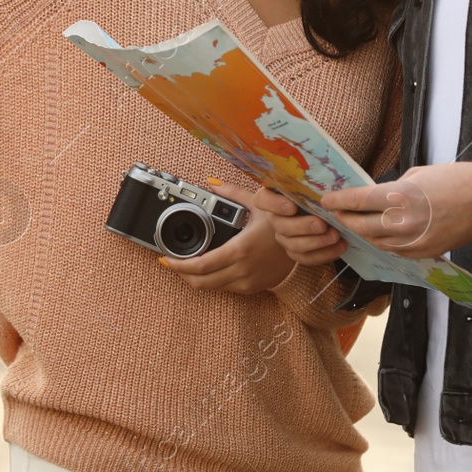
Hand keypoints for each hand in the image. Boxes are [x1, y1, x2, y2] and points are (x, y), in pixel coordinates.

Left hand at [159, 180, 294, 294]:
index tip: (166, 260)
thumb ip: (232, 193)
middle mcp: (242, 270)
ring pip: (211, 288)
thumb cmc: (282, 225)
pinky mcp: (251, 288)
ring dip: (194, 278)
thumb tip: (212, 183)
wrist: (305, 246)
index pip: (202, 266)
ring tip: (185, 265)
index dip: (179, 266)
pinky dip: (211, 280)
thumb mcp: (258, 204)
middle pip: (201, 282)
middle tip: (171, 263)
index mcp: (240, 250)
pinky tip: (206, 269)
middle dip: (181, 274)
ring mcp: (247, 282)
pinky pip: (224, 288)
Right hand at [253, 184, 346, 266]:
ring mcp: (284, 236)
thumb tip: (323, 167)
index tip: (292, 207)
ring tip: (335, 236)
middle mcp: (275, 218)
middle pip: (280, 225)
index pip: (262, 200)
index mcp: (274, 195)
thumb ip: (313, 176)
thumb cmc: (318, 189)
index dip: (275, 205)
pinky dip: (324, 254)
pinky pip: (305, 258)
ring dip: (316, 242)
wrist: (326, 208)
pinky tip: (340, 246)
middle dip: (302, 226)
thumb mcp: (314, 179)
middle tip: (322, 224)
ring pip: (293, 244)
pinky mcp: (296, 251)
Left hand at [317, 161, 471, 259]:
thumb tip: (374, 197)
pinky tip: (377, 234)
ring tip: (352, 224)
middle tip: (335, 213)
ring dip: (362, 233)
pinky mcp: (425, 254)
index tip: (326, 200)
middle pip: (362, 226)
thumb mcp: (417, 175)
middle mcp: (405, 223)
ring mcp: (415, 242)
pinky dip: (383, 242)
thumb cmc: (456, 178)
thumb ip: (392, 188)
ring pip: (377, 242)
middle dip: (345, 220)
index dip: (339, 201)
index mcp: (401, 197)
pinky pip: (395, 251)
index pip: (359, 201)